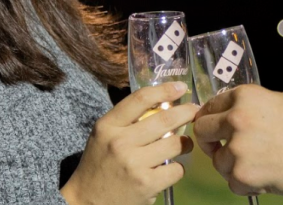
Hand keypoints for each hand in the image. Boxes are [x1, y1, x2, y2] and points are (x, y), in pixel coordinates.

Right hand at [60, 82, 198, 204]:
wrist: (87, 202)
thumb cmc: (99, 164)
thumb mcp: (104, 135)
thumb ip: (126, 119)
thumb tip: (163, 103)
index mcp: (108, 125)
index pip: (140, 98)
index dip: (165, 90)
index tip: (180, 87)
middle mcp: (120, 142)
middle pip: (165, 119)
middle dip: (186, 112)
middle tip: (195, 110)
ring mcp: (134, 163)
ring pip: (175, 144)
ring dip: (186, 142)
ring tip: (186, 143)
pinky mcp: (147, 184)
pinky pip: (176, 169)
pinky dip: (179, 168)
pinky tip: (173, 168)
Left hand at [192, 84, 282, 196]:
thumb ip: (262, 101)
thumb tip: (247, 108)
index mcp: (246, 96)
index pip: (210, 105)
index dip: (211, 117)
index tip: (213, 127)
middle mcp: (237, 118)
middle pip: (202, 130)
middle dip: (211, 140)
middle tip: (223, 147)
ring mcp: (239, 148)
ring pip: (217, 160)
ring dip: (232, 164)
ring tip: (256, 163)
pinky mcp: (245, 175)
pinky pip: (232, 182)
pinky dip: (246, 183)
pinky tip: (264, 176)